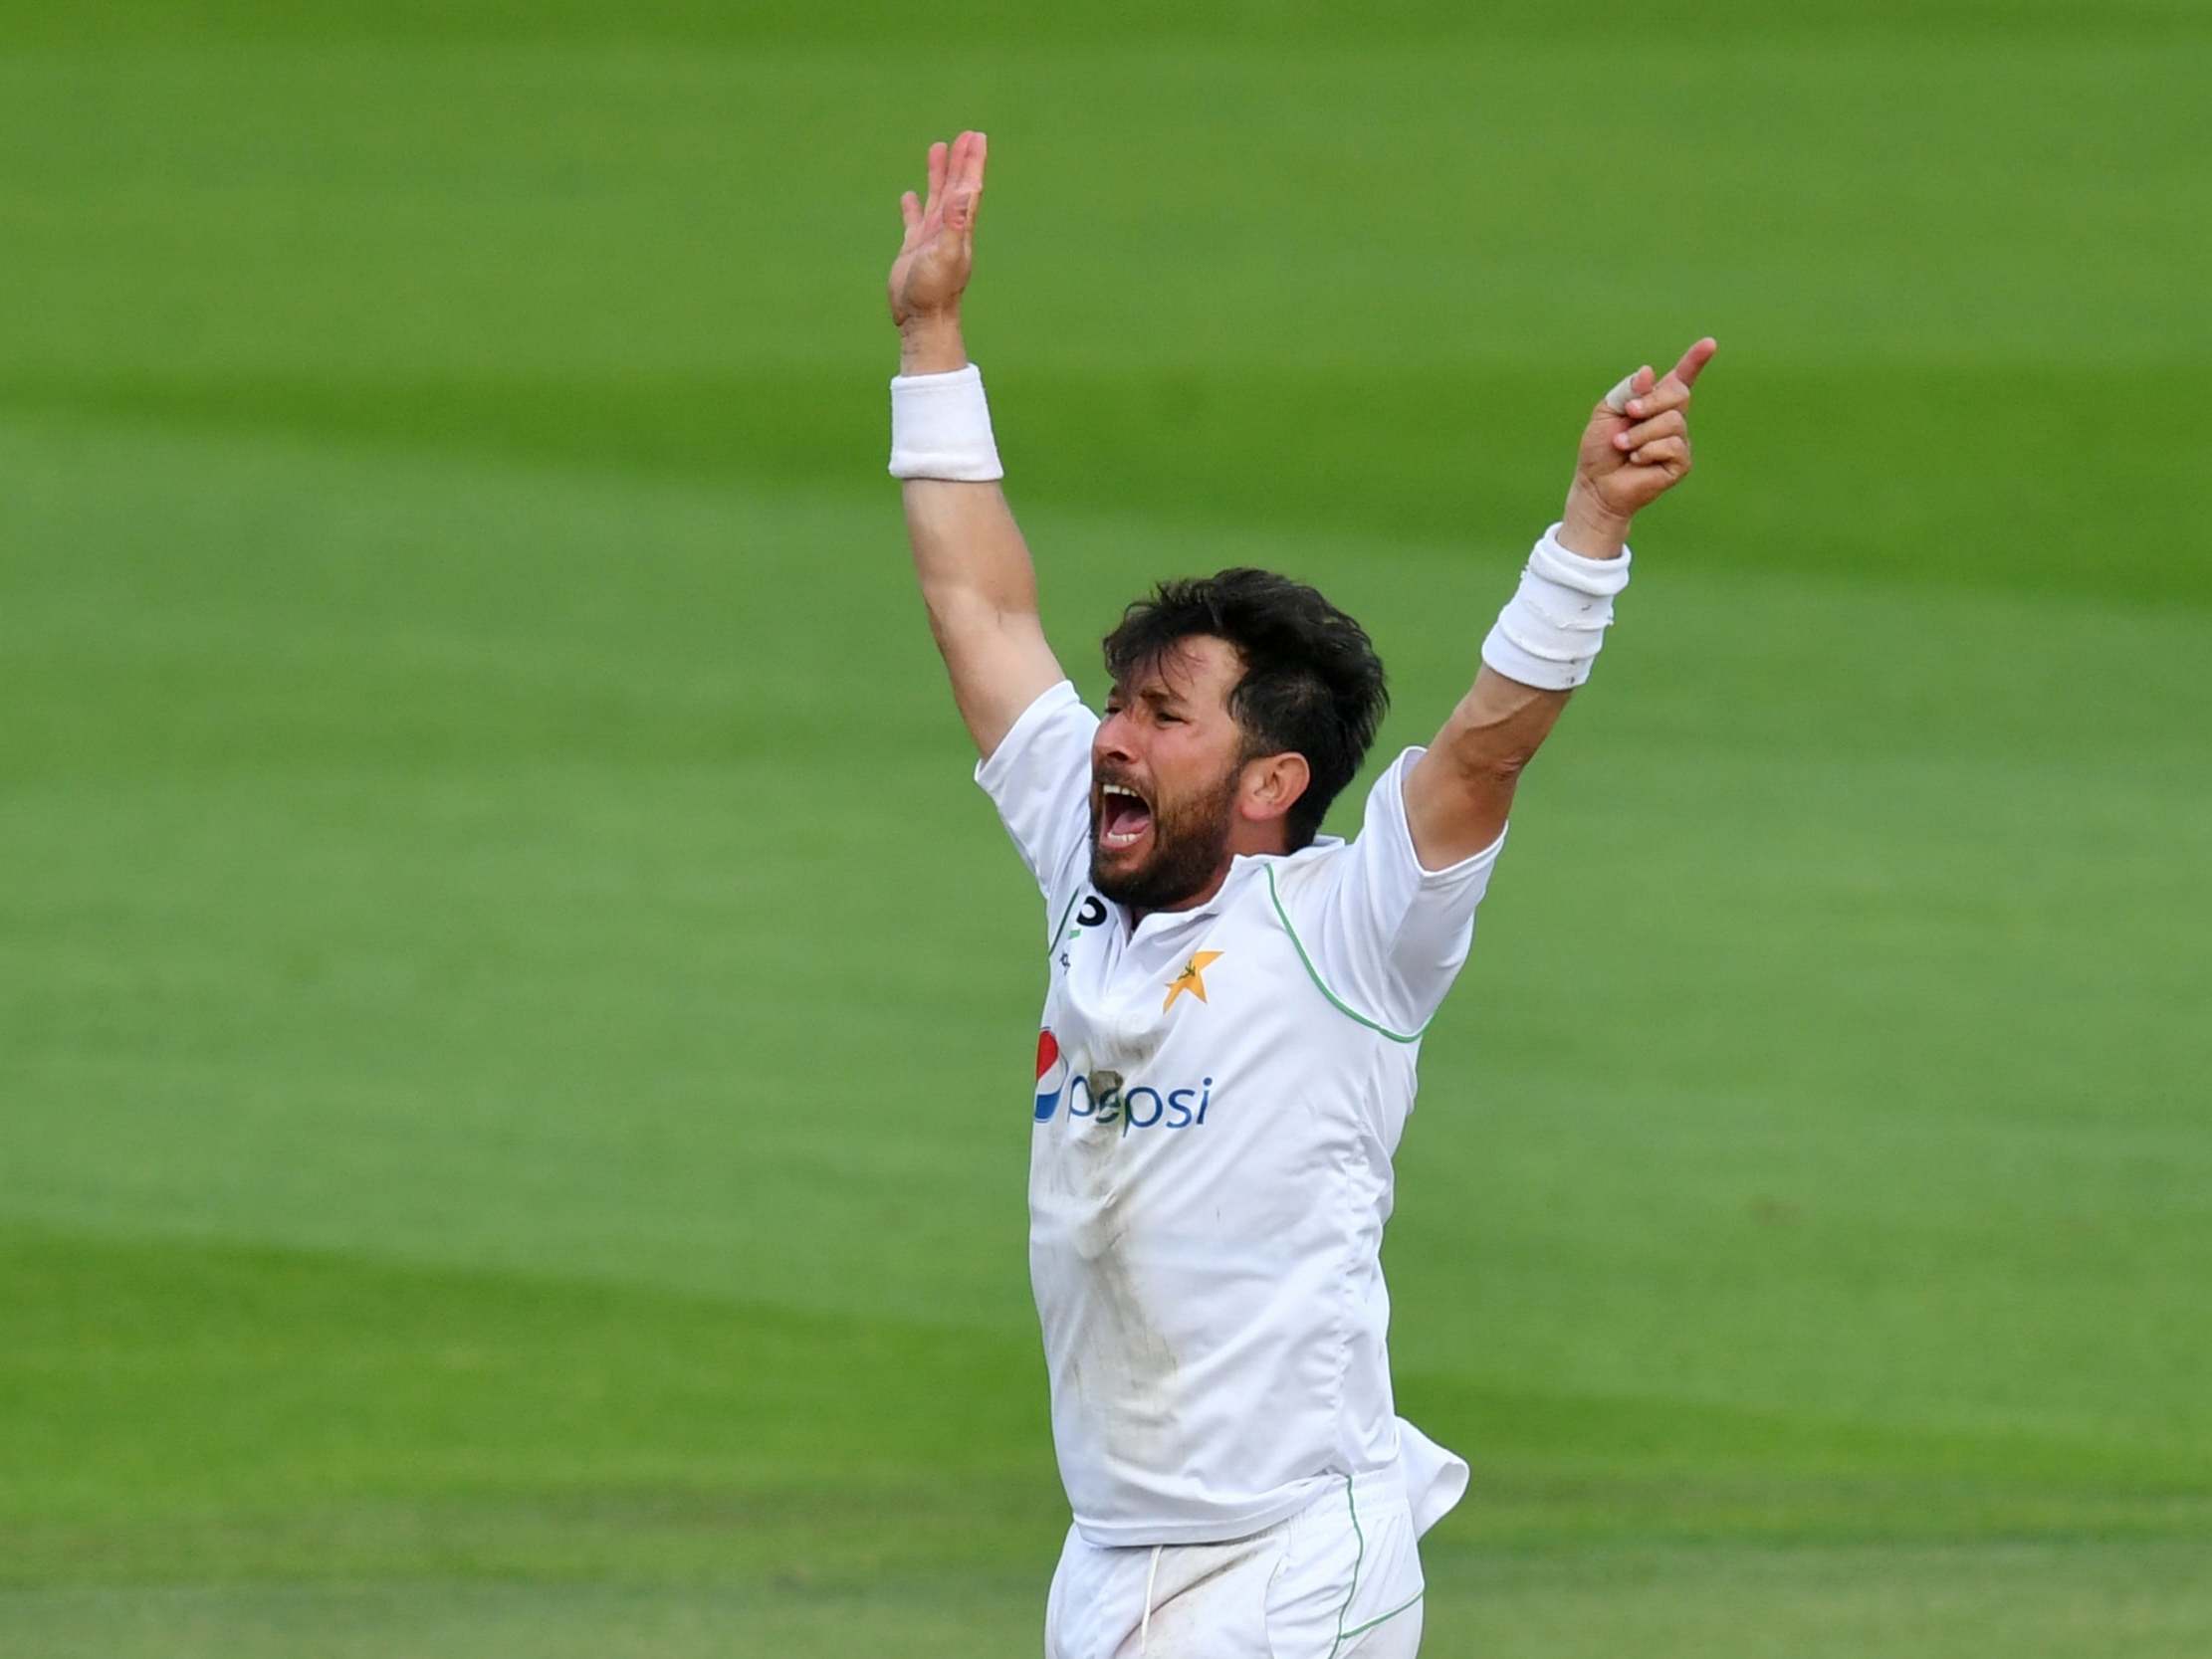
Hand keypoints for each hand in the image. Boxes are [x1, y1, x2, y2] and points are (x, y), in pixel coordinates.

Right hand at [889, 130, 986, 331]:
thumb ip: (954, 224)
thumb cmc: (934, 291)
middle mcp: (947, 229)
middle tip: (966, 135)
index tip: (977, 137)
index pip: (968, 187)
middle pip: (956, 186)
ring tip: (938, 148)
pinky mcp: (913, 249)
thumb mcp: (946, 255)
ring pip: (936, 198)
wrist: (921, 320)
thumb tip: (965, 193)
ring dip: (939, 174)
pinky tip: (909, 195)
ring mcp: (930, 238)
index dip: (973, 162)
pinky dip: (912, 206)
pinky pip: (913, 220)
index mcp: (958, 227)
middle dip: (961, 160)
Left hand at [1560, 337, 1717, 555]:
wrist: (1596, 484)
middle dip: (1651, 402)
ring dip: (1640, 433)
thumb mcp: (1607, 411)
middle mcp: (1672, 418)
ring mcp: (1679, 440)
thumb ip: (1627, 391)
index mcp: (1655, 402)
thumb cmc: (1600, 448)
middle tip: (1628, 413)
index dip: (1695, 360)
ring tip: (1623, 446)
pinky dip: (1648, 450)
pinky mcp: (1681, 462)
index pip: (1682, 378)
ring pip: (1673, 421)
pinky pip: (1673, 445)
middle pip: (1679, 393)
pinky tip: (1637, 459)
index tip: (1709, 343)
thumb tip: (1649, 372)